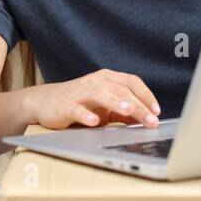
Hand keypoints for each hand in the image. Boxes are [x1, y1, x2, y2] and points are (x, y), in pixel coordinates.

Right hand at [21, 69, 161, 129]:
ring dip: (116, 103)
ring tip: (129, 111)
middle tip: (152, 121)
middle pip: (121, 90)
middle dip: (139, 106)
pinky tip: (93, 122)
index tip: (157, 111)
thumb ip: (122, 111)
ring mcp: (80, 92)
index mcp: (107, 79)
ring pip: (101, 94)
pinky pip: (77, 109)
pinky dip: (85, 115)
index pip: (132, 82)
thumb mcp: (104, 106)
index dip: (146, 95)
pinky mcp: (65, 105)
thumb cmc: (78, 103)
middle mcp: (95, 81)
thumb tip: (145, 120)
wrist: (43, 102)